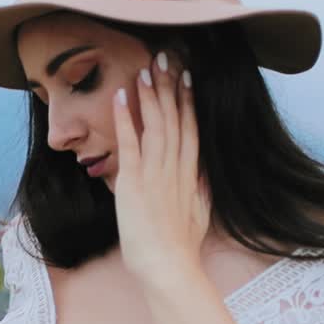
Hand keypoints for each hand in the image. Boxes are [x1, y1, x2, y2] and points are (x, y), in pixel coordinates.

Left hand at [111, 51, 210, 287]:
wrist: (168, 266)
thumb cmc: (180, 248)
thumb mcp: (199, 214)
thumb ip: (200, 190)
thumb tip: (203, 174)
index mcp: (190, 174)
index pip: (190, 128)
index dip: (188, 100)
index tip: (186, 76)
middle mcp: (175, 168)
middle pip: (175, 118)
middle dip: (169, 86)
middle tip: (164, 56)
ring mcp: (156, 173)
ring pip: (155, 124)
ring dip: (150, 94)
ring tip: (146, 67)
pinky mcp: (134, 182)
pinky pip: (129, 143)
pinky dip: (124, 117)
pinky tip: (119, 95)